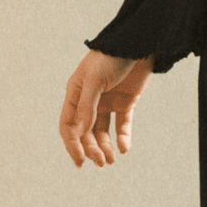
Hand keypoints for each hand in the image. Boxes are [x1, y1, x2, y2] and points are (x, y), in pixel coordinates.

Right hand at [60, 49, 152, 167]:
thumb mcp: (95, 80)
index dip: (72, 144)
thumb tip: (79, 133)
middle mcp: (89, 100)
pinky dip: (123, 137)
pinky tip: (124, 148)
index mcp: (75, 94)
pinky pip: (122, 124)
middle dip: (92, 149)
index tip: (80, 161)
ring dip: (106, 147)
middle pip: (86, 132)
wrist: (138, 43)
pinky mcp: (126, 101)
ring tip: (112, 160)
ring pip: (103, 131)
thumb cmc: (111, 57)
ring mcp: (108, 102)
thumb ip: (87, 106)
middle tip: (103, 162)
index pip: (68, 125)